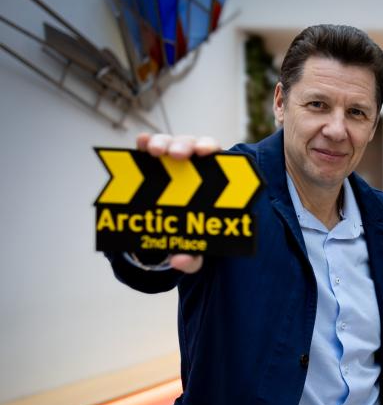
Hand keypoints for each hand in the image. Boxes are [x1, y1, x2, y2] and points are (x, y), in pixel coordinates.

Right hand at [137, 133, 220, 273]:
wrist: (178, 231)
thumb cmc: (197, 235)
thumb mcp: (198, 251)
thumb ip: (194, 259)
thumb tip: (179, 261)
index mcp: (217, 180)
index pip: (220, 158)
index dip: (212, 150)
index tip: (205, 152)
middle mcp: (198, 163)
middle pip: (195, 145)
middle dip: (187, 146)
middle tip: (177, 155)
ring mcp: (175, 158)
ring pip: (172, 143)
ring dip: (164, 143)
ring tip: (155, 152)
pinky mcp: (154, 160)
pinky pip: (149, 148)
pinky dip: (145, 142)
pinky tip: (140, 142)